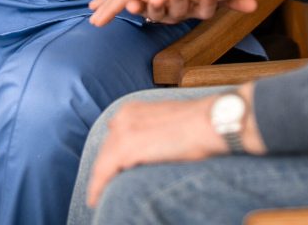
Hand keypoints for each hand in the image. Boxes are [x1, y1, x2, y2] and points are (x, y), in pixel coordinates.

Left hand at [87, 96, 223, 206]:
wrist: (211, 120)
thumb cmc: (198, 123)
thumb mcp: (166, 122)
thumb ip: (150, 131)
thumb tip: (145, 149)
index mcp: (132, 109)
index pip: (112, 139)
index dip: (110, 159)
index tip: (109, 174)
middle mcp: (124, 116)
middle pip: (105, 150)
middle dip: (104, 170)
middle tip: (101, 190)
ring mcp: (124, 129)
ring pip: (102, 163)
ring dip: (100, 182)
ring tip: (98, 198)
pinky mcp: (127, 146)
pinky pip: (103, 173)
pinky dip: (98, 187)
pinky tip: (96, 199)